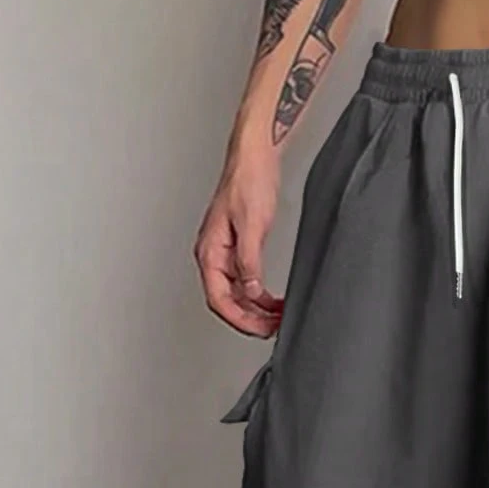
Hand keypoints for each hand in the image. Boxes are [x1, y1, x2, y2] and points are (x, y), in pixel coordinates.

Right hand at [194, 146, 283, 338]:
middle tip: (274, 329)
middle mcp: (214, 255)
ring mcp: (225, 253)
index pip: (219, 299)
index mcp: (210, 252)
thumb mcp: (252, 225)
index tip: (260, 330)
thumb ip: (249, 262)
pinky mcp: (239, 248)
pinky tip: (275, 300)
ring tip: (279, 318)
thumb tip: (251, 291)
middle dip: (250, 319)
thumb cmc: (249, 181)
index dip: (240, 320)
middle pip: (227, 302)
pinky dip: (260, 295)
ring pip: (237, 294)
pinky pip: (246, 281)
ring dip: (257, 309)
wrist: (255, 157)